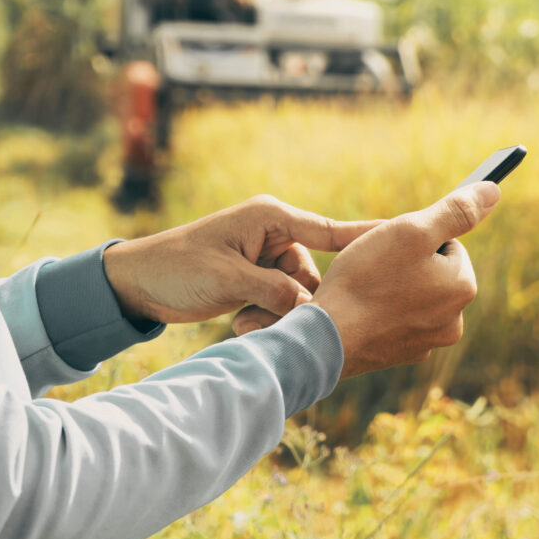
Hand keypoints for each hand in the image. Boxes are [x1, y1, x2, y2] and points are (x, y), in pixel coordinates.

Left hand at [103, 195, 380, 323]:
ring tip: (246, 319)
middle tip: (280, 318)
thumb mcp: (227, 278)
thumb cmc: (177, 267)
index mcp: (271, 217)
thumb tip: (312, 312)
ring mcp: (267, 258)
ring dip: (281, 312)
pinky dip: (270, 316)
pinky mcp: (258, 280)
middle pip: (316, 272)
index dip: (366, 240)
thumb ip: (273, 291)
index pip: (330, 229)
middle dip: (303, 300)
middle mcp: (274, 234)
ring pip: (300, 292)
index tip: (402, 243)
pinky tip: (243, 321)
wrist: (136, 283)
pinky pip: (282, 301)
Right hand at [311, 181, 500, 378]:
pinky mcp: (400, 355)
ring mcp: (427, 342)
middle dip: (406, 263)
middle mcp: (454, 321)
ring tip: (365, 288)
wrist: (326, 338)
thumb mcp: (413, 231)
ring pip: (413, 296)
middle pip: (432, 271)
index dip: (416, 238)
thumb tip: (493, 191)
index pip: (448, 244)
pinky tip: (360, 309)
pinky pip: (395, 320)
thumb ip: (456, 211)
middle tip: (375, 267)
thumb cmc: (367, 280)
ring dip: (393, 287)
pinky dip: (381, 311)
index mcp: (463, 288)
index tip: (391, 247)